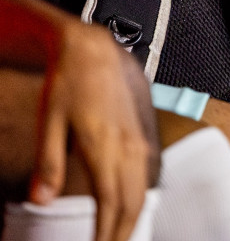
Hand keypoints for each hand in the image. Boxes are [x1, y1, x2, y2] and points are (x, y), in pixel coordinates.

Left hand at [34, 21, 154, 240]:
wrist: (94, 50)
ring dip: (132, 220)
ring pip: (143, 192)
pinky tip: (127, 207)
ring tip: (118, 237)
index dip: (105, 234)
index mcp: (105, 146)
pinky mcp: (141, 135)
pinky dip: (137, 200)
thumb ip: (48, 163)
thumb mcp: (49, 122)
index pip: (110, 204)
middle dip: (123, 234)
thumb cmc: (68, 83)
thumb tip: (40, 201)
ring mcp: (138, 141)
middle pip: (133, 204)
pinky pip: (145, 176)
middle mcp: (129, 147)